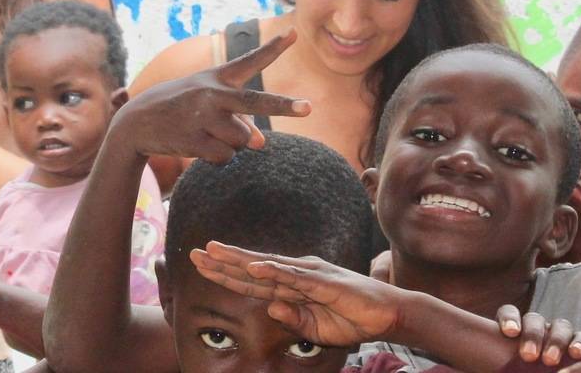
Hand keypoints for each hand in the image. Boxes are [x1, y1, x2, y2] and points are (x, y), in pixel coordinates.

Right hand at [113, 30, 308, 163]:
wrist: (136, 122)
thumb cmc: (179, 109)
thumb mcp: (206, 104)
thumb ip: (239, 120)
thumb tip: (261, 143)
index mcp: (217, 78)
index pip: (249, 61)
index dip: (274, 47)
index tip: (295, 33)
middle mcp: (212, 94)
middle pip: (255, 102)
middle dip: (284, 106)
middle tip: (309, 108)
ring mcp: (203, 117)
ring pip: (242, 140)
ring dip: (233, 144)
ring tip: (207, 135)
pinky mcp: (194, 139)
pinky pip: (226, 156)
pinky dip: (219, 158)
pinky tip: (198, 146)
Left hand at [188, 241, 398, 345]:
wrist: (386, 316)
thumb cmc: (351, 319)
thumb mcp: (314, 328)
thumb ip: (292, 318)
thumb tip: (269, 308)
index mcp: (292, 286)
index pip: (253, 280)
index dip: (226, 273)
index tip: (202, 266)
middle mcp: (297, 274)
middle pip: (253, 268)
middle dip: (222, 261)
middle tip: (194, 253)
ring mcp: (309, 275)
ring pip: (267, 266)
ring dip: (240, 260)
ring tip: (214, 252)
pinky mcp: (324, 281)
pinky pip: (294, 277)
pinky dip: (273, 271)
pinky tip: (253, 268)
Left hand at [497, 304, 580, 366]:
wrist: (536, 368)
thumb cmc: (512, 369)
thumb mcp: (501, 364)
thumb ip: (495, 361)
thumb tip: (478, 367)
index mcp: (514, 325)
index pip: (509, 312)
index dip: (509, 319)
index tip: (509, 333)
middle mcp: (536, 325)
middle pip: (535, 319)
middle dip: (532, 335)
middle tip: (528, 356)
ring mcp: (558, 331)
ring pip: (560, 325)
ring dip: (556, 340)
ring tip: (549, 359)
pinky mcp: (578, 342)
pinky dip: (579, 343)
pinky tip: (575, 354)